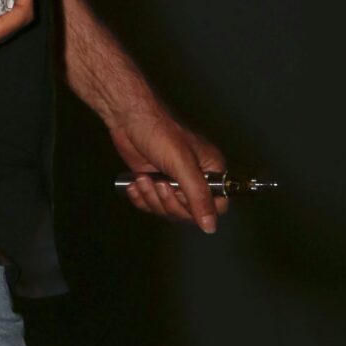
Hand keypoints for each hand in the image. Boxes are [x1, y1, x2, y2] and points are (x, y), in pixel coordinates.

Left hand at [109, 106, 226, 233]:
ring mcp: (174, 182)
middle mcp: (195, 178)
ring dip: (152, 199)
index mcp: (211, 170)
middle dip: (169, 202)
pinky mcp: (154, 183)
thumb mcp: (182, 165)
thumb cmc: (159, 133)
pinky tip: (135, 183)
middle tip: (159, 183)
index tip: (182, 197)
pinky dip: (141, 197)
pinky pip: (151, 205)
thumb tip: (211, 226)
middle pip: (189, 213)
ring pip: (168, 211)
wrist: (128, 119)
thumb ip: (198, 196)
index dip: (198, 209)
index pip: (217, 206)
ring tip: (143, 179)